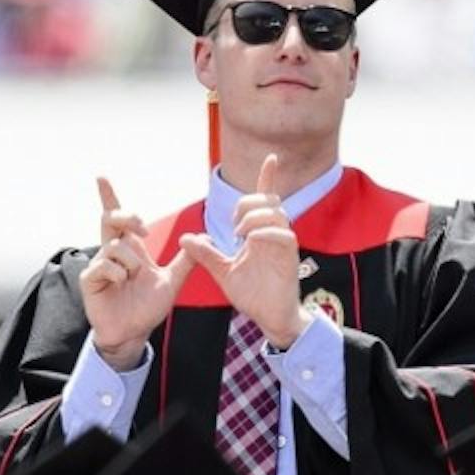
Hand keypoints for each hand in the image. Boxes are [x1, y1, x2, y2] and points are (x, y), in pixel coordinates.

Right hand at [81, 177, 196, 370]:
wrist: (133, 333)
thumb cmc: (147, 308)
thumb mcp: (171, 282)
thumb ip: (186, 261)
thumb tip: (204, 238)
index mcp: (130, 249)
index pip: (119, 219)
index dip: (109, 197)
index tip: (102, 178)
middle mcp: (112, 253)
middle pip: (112, 219)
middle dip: (127, 217)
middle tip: (144, 229)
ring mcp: (99, 265)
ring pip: (116, 246)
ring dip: (131, 262)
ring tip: (133, 279)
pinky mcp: (89, 280)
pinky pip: (105, 265)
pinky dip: (118, 273)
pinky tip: (121, 284)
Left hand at [178, 154, 309, 349]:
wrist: (270, 318)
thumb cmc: (252, 294)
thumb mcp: (222, 272)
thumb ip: (206, 254)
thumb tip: (185, 238)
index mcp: (261, 233)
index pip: (265, 198)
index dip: (268, 177)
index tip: (272, 157)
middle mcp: (274, 233)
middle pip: (268, 199)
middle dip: (247, 202)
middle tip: (232, 224)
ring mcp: (283, 244)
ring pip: (275, 212)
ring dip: (253, 216)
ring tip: (238, 233)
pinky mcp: (290, 257)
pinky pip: (283, 233)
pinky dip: (265, 231)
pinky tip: (250, 240)